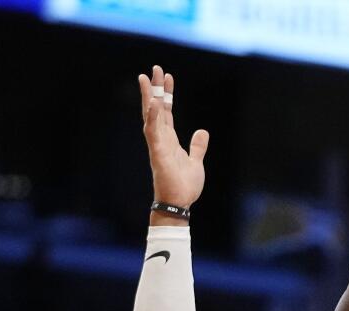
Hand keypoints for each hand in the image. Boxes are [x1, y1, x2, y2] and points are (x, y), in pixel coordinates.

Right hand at [138, 65, 208, 208]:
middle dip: (154, 89)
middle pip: (156, 108)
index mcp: (170, 139)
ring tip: (146, 78)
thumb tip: (202, 131)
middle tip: (155, 69)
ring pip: (151, 116)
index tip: (168, 77)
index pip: (166, 111)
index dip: (166, 94)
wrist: (180, 204)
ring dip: (149, 97)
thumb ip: (197, 146)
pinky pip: (153, 132)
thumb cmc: (184, 186)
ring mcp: (158, 145)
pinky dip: (153, 117)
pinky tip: (153, 102)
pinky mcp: (158, 153)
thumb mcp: (196, 161)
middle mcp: (161, 139)